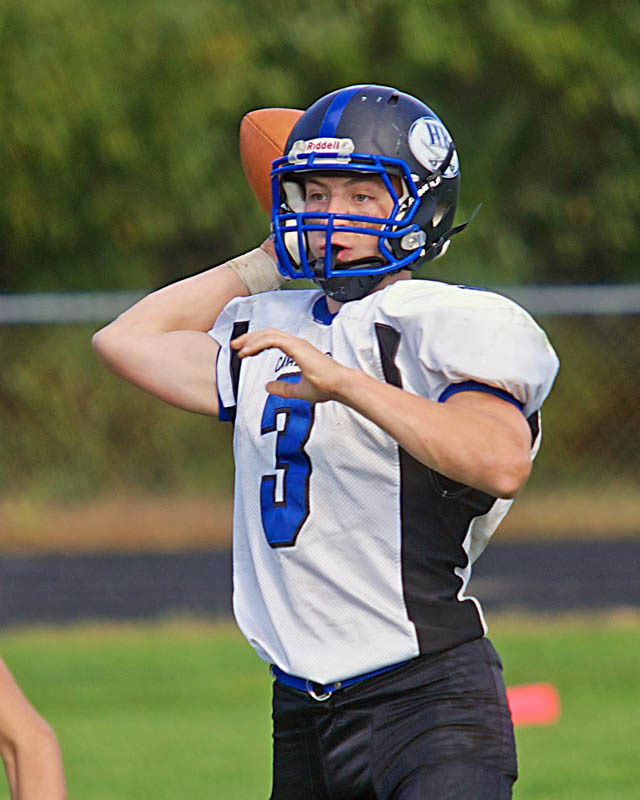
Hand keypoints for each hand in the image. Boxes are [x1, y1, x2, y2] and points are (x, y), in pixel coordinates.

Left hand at [231, 328, 348, 403]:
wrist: (339, 386)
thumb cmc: (326, 386)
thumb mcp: (298, 390)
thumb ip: (283, 388)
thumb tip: (268, 386)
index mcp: (298, 350)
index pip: (272, 340)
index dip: (256, 343)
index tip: (244, 352)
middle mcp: (297, 343)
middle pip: (268, 334)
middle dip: (249, 338)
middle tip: (234, 345)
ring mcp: (297, 344)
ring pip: (268, 334)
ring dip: (251, 340)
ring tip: (238, 348)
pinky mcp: (297, 347)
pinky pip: (272, 340)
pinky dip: (258, 344)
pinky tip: (248, 352)